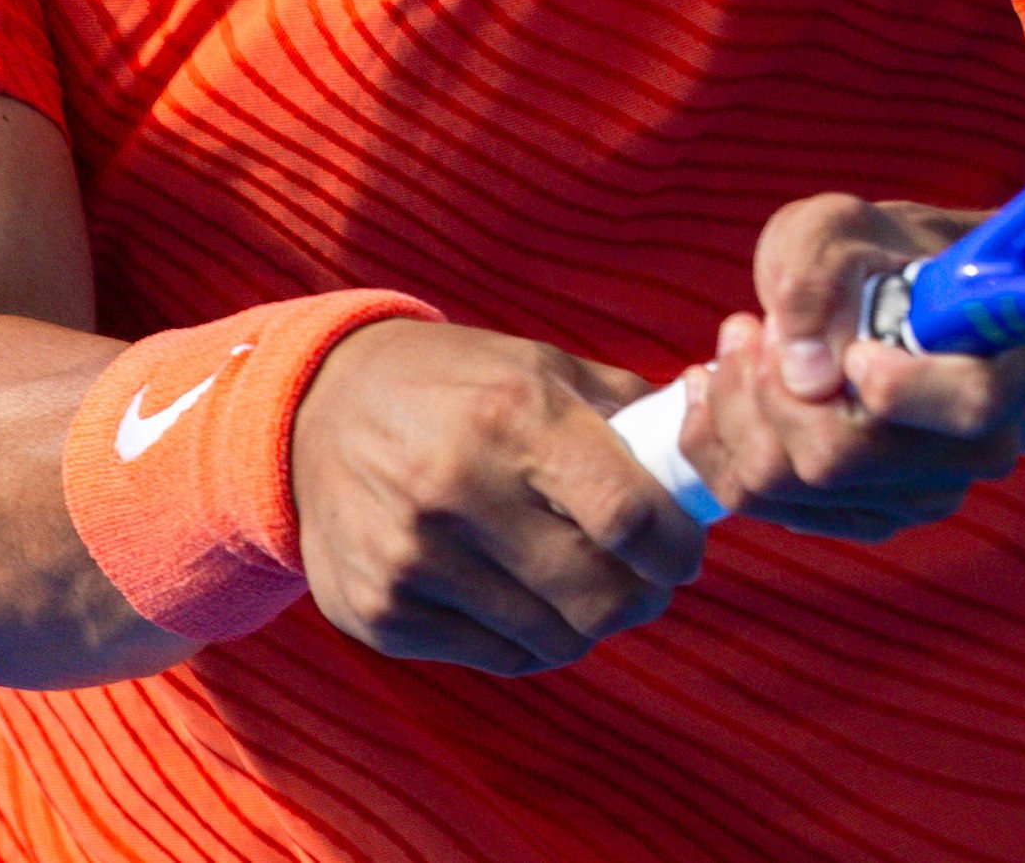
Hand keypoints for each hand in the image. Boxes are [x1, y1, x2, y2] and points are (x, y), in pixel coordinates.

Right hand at [289, 319, 705, 673]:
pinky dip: (530, 638)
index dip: (677, 547)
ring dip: (589, 621)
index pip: (626, 515)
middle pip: (598, 594)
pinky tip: (521, 595)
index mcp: (511, 416)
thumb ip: (628, 411)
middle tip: (648, 580)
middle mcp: (455, 489)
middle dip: (644, 596)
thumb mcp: (538, 365)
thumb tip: (710, 452)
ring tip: (584, 584)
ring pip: (555, 640)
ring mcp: (410, 559)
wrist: (314, 411)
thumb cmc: (455, 386)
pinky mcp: (379, 612)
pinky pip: (499, 659)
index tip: (686, 550)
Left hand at [676, 195, 1024, 541]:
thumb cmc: (864, 256)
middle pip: (839, 458)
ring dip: (731, 409)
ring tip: (735, 346)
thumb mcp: (837, 229)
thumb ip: (819, 278)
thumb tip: (806, 373)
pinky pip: (761, 504)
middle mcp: (974, 450)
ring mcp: (918, 496)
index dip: (898, 382)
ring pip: (784, 486)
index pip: (971, 402)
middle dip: (764, 389)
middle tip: (748, 326)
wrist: (877, 294)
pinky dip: (717, 442)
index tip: (851, 345)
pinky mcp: (862, 518)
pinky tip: (716, 390)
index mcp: (1008, 365)